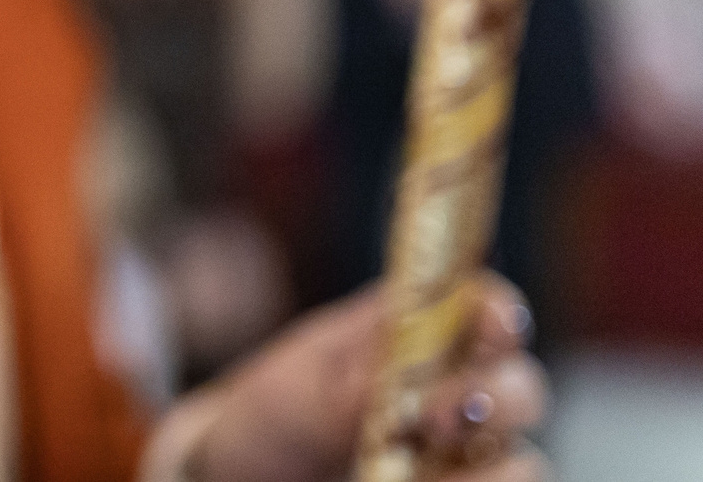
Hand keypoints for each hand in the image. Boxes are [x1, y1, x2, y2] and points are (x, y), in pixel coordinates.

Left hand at [191, 274, 544, 481]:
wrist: (247, 475)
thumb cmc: (272, 420)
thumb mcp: (300, 393)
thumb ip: (361, 388)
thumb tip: (416, 384)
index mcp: (413, 336)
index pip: (485, 305)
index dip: (501, 311)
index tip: (493, 326)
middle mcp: (451, 392)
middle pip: (522, 384)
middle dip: (496, 397)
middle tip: (435, 419)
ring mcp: (458, 454)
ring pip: (523, 459)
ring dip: (493, 468)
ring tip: (430, 475)